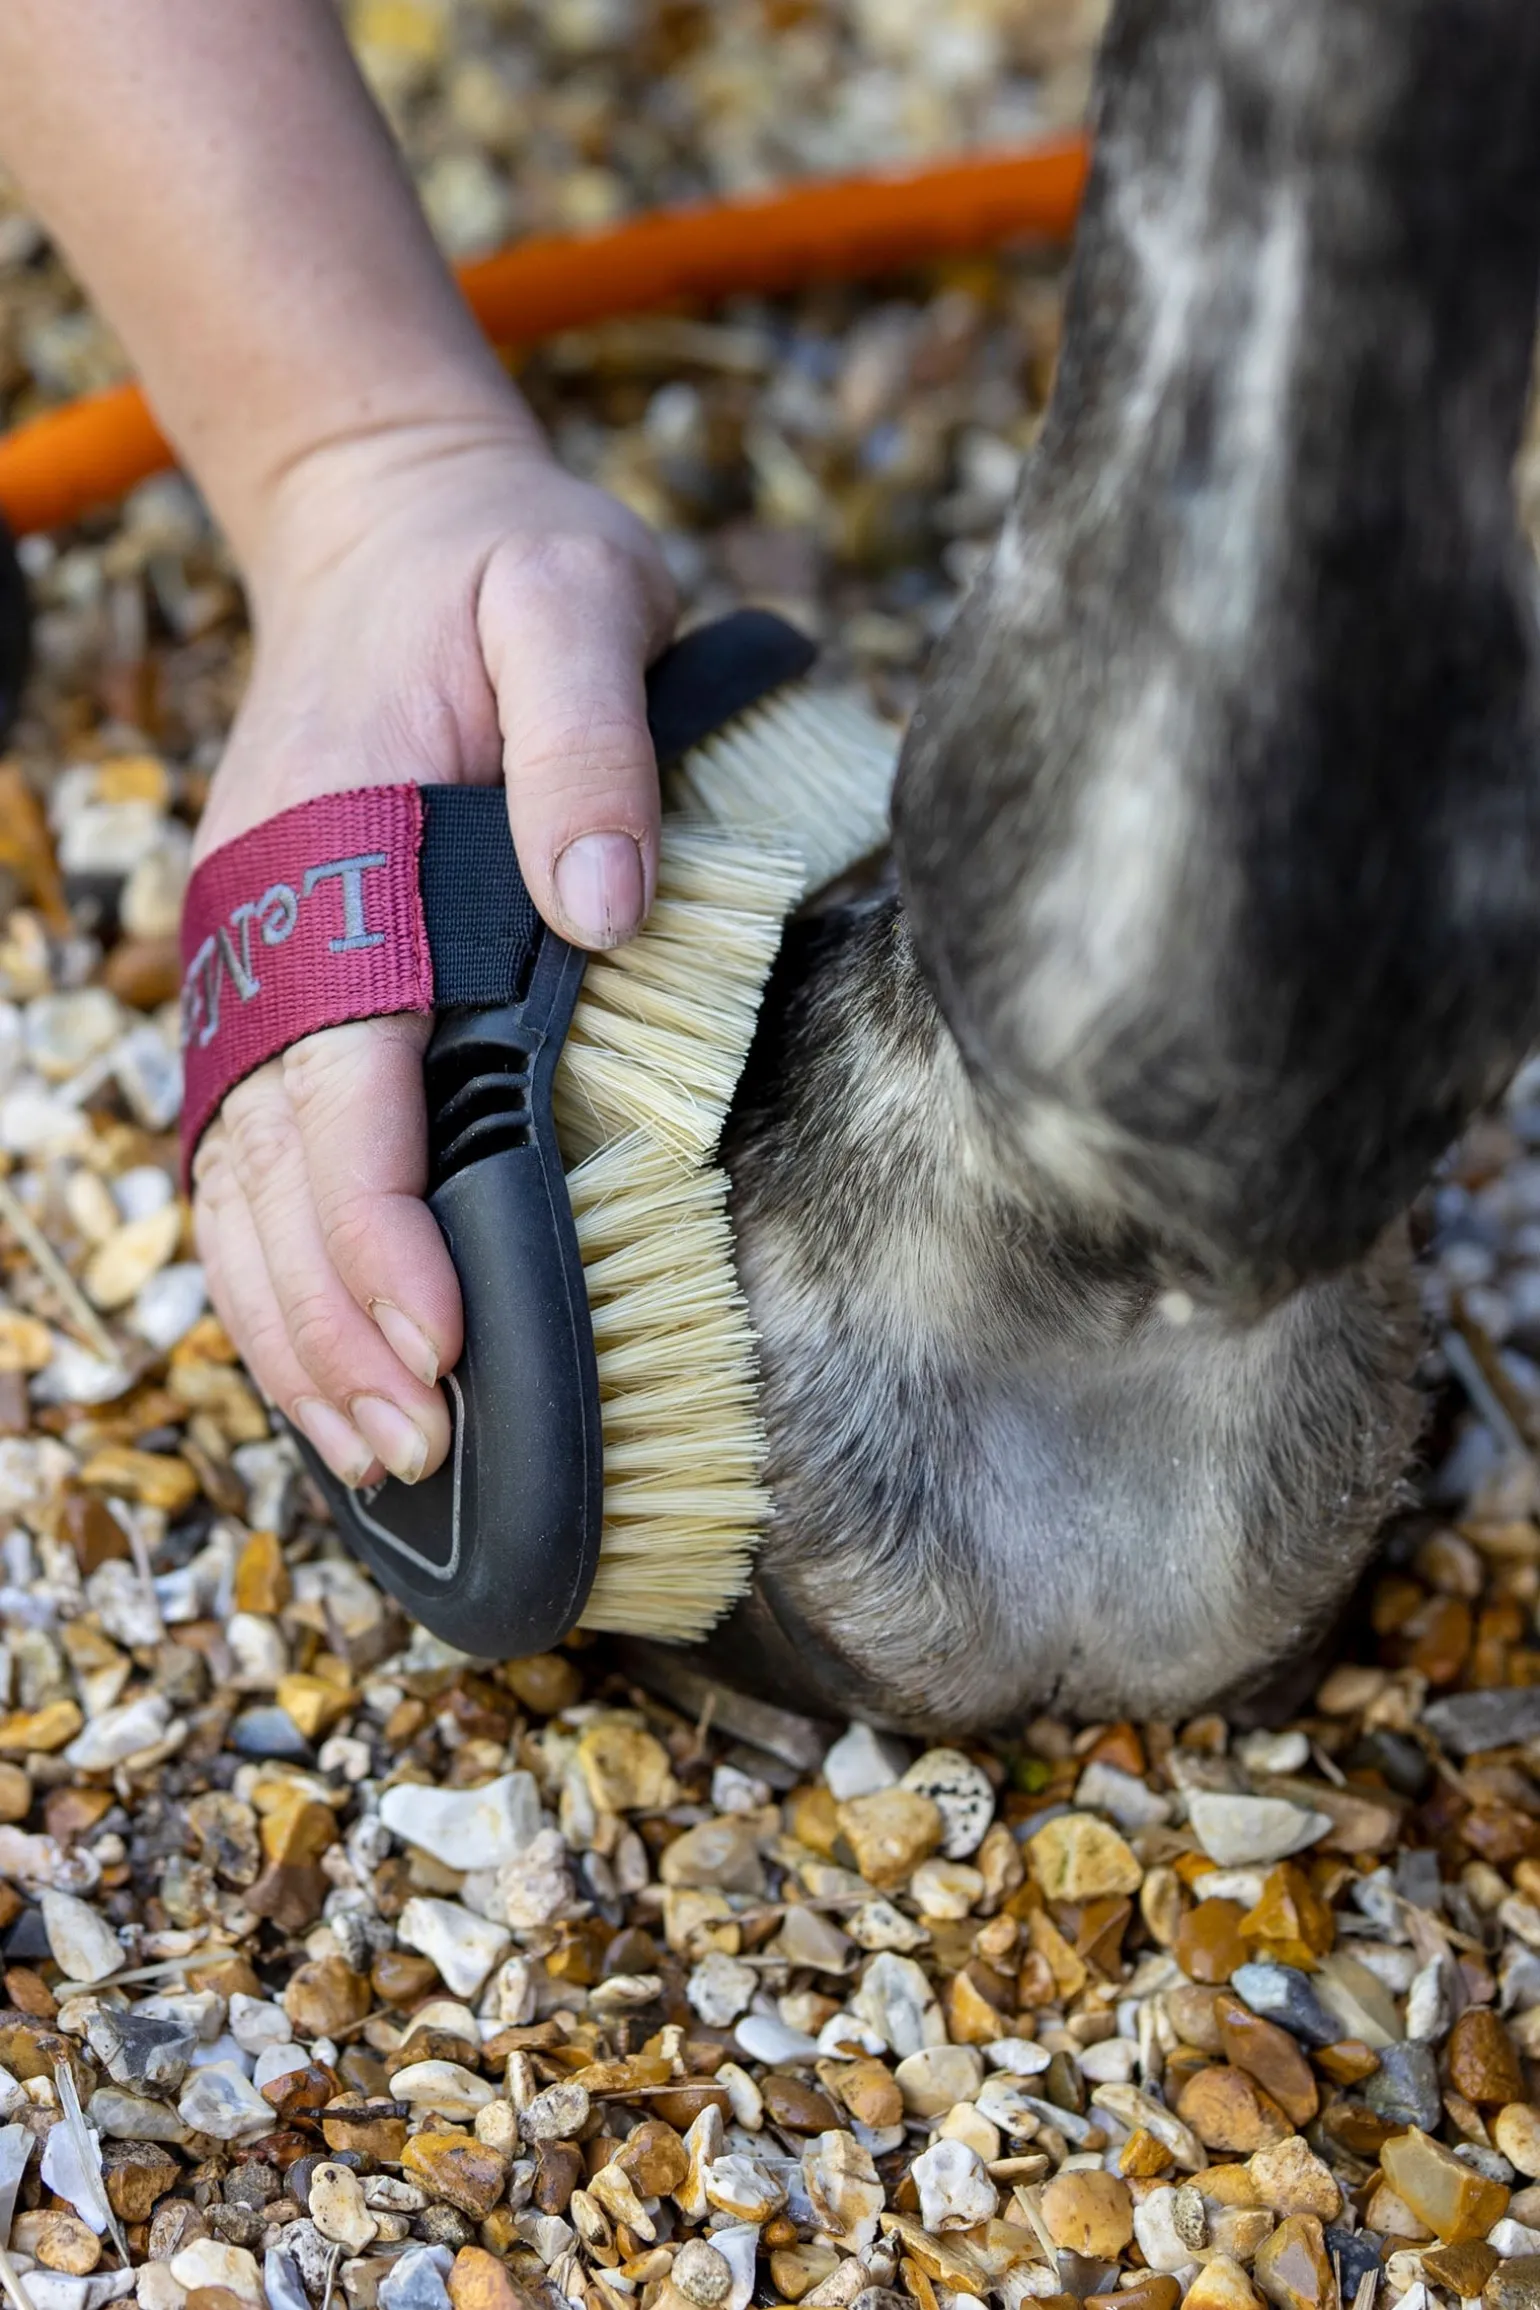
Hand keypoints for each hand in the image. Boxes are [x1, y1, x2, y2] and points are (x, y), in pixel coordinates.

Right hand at [190, 415, 675, 1488]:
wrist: (392, 529)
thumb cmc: (498, 570)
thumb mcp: (572, 598)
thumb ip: (588, 740)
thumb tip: (602, 905)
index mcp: (331, 852)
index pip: (343, 1075)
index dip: (383, 1220)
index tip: (445, 1335)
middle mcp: (272, 929)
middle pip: (274, 1164)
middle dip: (335, 1319)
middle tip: (418, 1450)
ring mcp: (261, 961)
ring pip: (244, 1182)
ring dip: (296, 1321)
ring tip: (376, 1447)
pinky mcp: (280, 981)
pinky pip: (256, 1151)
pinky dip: (282, 1265)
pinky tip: (331, 1352)